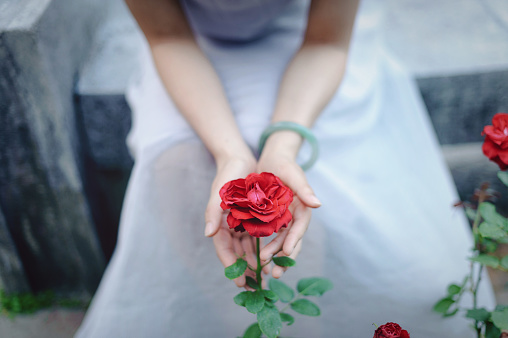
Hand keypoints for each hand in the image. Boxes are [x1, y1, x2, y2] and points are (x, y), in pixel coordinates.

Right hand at [205, 155, 268, 287]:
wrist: (240, 159)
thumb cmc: (227, 175)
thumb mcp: (219, 193)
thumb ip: (212, 213)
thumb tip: (208, 234)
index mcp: (218, 223)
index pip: (223, 249)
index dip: (231, 266)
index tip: (239, 281)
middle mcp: (228, 226)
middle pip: (235, 253)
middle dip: (243, 270)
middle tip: (253, 286)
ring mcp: (240, 223)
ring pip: (246, 248)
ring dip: (253, 262)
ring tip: (263, 277)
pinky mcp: (251, 218)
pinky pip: (255, 237)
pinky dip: (260, 248)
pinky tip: (269, 259)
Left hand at [257, 132, 320, 277]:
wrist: (272, 158)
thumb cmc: (284, 163)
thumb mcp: (293, 174)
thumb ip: (304, 189)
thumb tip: (318, 205)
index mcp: (302, 208)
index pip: (299, 228)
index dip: (294, 241)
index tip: (286, 253)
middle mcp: (294, 216)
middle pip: (290, 240)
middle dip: (283, 257)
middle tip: (275, 273)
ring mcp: (283, 219)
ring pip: (279, 241)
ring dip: (272, 255)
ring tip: (262, 267)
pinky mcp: (271, 218)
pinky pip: (268, 235)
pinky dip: (264, 245)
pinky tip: (255, 257)